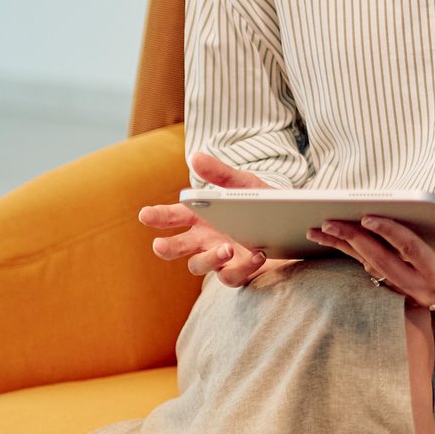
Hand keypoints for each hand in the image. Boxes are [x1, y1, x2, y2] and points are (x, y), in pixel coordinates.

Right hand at [136, 151, 281, 288]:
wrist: (290, 223)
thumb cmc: (259, 202)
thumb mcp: (245, 185)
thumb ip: (221, 174)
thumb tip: (195, 157)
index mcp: (199, 216)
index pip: (171, 216)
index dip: (157, 216)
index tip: (145, 214)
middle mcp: (204, 239)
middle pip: (176, 247)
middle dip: (166, 247)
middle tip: (160, 245)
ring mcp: (219, 258)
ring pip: (198, 265)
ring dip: (209, 258)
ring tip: (227, 247)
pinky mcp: (238, 271)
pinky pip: (231, 276)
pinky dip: (243, 267)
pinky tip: (258, 254)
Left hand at [310, 182, 434, 307]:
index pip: (410, 249)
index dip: (389, 231)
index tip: (368, 215)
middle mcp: (424, 289)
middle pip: (381, 263)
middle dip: (353, 241)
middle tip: (328, 222)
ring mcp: (413, 293)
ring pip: (374, 270)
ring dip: (347, 250)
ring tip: (320, 232)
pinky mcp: (407, 291)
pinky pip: (377, 274)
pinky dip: (356, 258)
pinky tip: (339, 243)